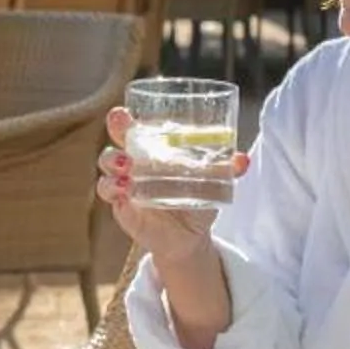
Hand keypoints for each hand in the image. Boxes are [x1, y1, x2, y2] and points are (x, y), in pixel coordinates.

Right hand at [95, 107, 250, 266]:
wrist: (189, 236)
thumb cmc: (195, 199)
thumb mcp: (212, 182)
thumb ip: (226, 168)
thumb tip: (243, 160)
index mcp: (151, 151)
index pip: (132, 128)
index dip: (123, 118)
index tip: (124, 112)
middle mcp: (133, 164)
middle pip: (116, 138)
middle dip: (115, 128)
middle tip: (121, 124)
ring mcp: (124, 185)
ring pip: (106, 166)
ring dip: (113, 161)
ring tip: (127, 166)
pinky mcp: (123, 207)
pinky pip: (109, 195)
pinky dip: (113, 190)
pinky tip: (124, 189)